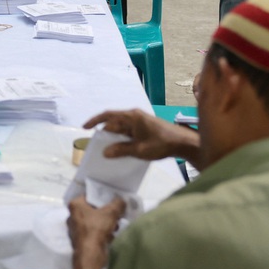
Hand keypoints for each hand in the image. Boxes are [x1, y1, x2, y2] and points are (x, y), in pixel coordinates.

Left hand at [68, 196, 126, 268]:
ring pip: (94, 221)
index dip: (101, 197)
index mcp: (75, 205)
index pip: (89, 195)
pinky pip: (93, 232)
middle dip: (105, 212)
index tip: (112, 200)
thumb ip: (118, 204)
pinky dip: (102, 233)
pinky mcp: (80, 240)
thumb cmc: (96, 229)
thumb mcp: (111, 213)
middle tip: (116, 214)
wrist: (90, 254)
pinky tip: (110, 235)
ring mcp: (75, 228)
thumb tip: (122, 200)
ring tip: (115, 226)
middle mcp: (72, 215)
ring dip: (106, 223)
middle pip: (92, 209)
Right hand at [83, 109, 199, 162]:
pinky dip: (122, 139)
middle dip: (104, 133)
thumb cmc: (161, 144)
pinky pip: (128, 132)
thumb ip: (121, 150)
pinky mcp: (144, 128)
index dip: (95, 121)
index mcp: (131, 117)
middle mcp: (134, 116)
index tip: (85, 128)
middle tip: (96, 146)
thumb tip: (105, 152)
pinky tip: (121, 150)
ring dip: (114, 138)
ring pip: (121, 128)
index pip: (108, 115)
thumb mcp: (140, 150)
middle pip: (114, 123)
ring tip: (107, 150)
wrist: (183, 143)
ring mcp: (140, 122)